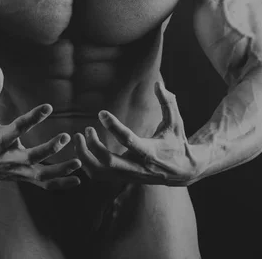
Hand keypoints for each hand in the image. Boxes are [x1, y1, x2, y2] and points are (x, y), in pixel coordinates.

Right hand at [0, 66, 81, 189]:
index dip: (33, 117)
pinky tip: (77, 181)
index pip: (18, 127)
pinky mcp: (21, 177)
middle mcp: (8, 157)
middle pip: (32, 157)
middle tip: (66, 136)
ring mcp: (16, 170)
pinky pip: (43, 184)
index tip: (48, 106)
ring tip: (78, 162)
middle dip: (49, 149)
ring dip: (60, 171)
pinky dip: (60, 184)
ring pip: (40, 175)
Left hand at [74, 82, 205, 186]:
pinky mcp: (122, 178)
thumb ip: (167, 102)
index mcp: (150, 151)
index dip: (113, 126)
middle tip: (86, 129)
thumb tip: (157, 83)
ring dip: (84, 156)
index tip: (101, 113)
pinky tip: (84, 148)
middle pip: (108, 161)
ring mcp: (128, 175)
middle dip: (93, 145)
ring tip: (79, 138)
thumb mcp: (175, 122)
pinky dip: (86, 164)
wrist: (182, 171)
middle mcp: (137, 166)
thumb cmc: (177, 142)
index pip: (128, 140)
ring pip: (99, 172)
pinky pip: (98, 176)